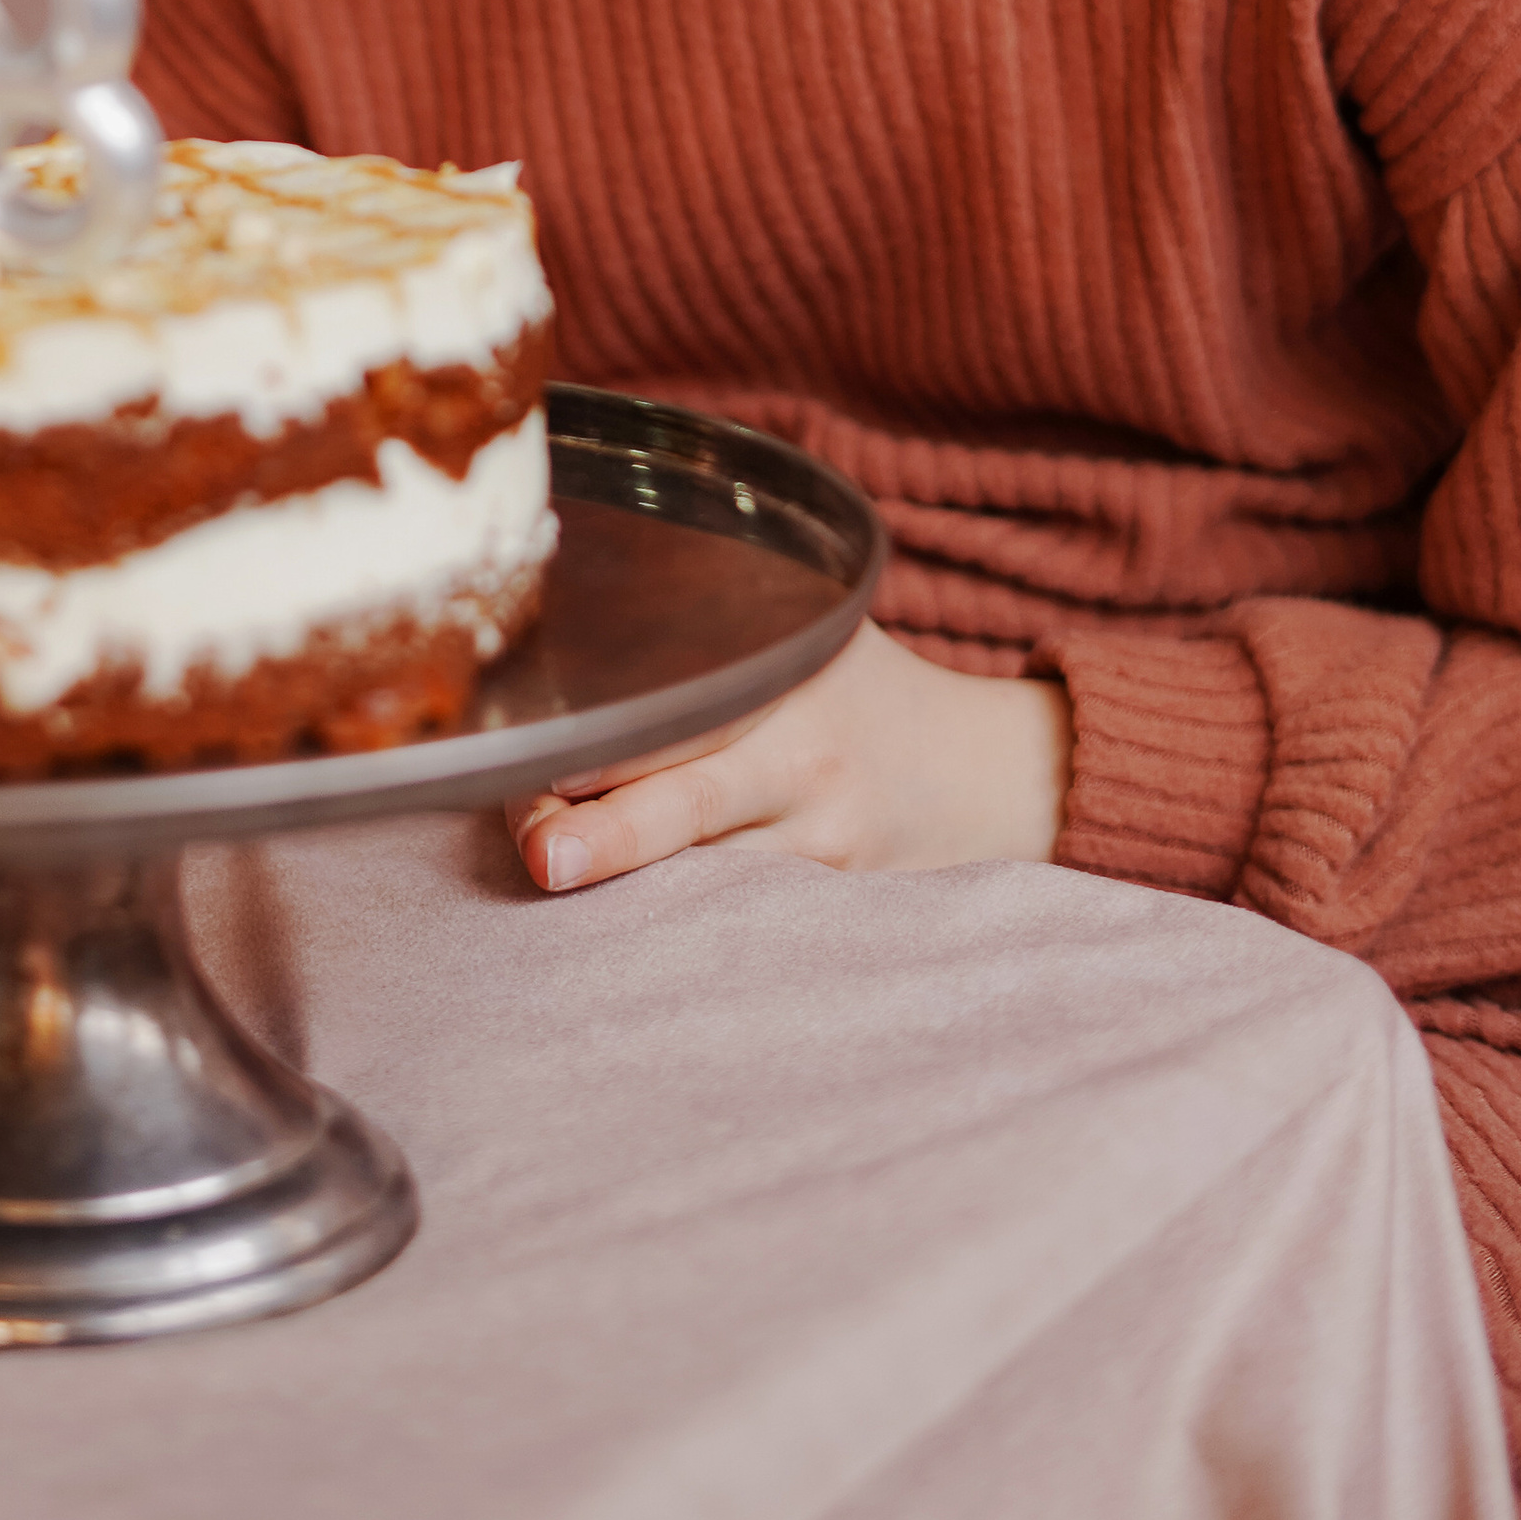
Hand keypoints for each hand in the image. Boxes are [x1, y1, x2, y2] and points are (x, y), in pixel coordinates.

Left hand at [509, 619, 1071, 893]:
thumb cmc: (868, 692)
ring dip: (625, 888)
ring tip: (555, 881)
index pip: (680, 712)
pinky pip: (738, 919)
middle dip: (601, 834)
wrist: (992, 778)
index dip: (598, 743)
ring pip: (702, 881)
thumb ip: (719, 615)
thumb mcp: (812, 630)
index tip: (528, 762)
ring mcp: (821, 849)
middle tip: (541, 854)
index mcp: (790, 680)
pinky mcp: (831, 909)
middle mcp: (804, 767)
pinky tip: (628, 935)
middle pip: (685, 807)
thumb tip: (582, 583)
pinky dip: (681, 926)